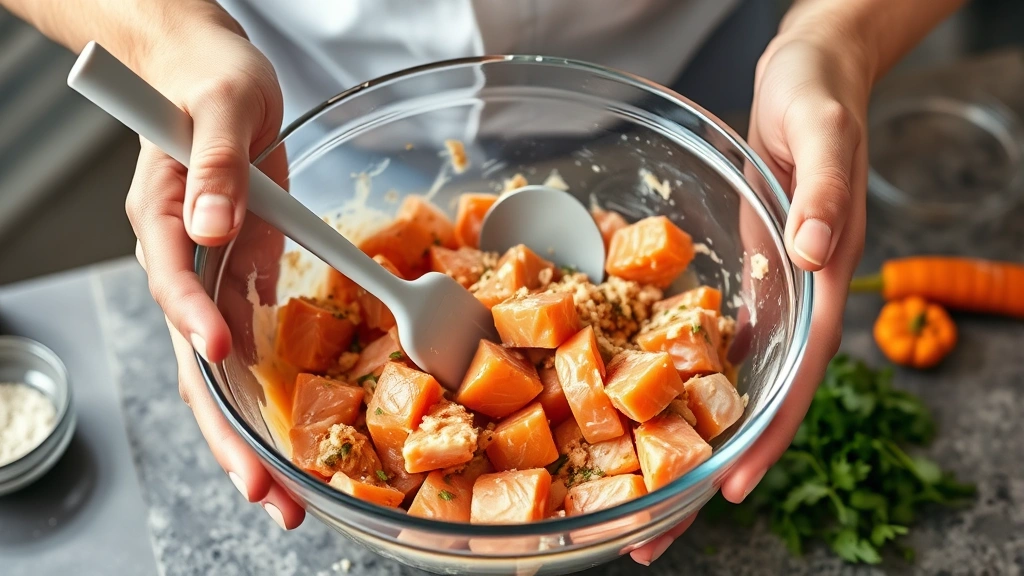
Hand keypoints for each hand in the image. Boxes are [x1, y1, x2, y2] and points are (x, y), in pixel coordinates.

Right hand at [123, 4, 300, 527]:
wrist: (215, 81)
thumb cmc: (212, 82)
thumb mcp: (222, 103)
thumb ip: (214, 160)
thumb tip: (211, 219)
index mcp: (165, 214)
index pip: (170, 273)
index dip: (191, 312)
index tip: (215, 346)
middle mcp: (183, 261)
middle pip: (194, 357)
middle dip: (225, 427)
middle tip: (261, 489)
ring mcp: (211, 277)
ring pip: (223, 371)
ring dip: (251, 434)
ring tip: (281, 494)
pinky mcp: (242, 280)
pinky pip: (253, 348)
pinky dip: (272, 395)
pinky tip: (293, 440)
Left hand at [631, 14, 871, 565]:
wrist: (807, 76)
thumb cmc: (820, 96)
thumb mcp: (825, 130)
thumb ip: (825, 191)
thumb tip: (809, 255)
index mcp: (820, 281)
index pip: (797, 376)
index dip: (766, 436)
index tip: (728, 489)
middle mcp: (790, 303)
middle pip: (754, 403)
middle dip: (707, 470)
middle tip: (653, 535)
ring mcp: (762, 297)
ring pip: (726, 387)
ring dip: (685, 445)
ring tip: (636, 502)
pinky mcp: (736, 282)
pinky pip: (705, 347)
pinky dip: (678, 388)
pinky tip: (640, 420)